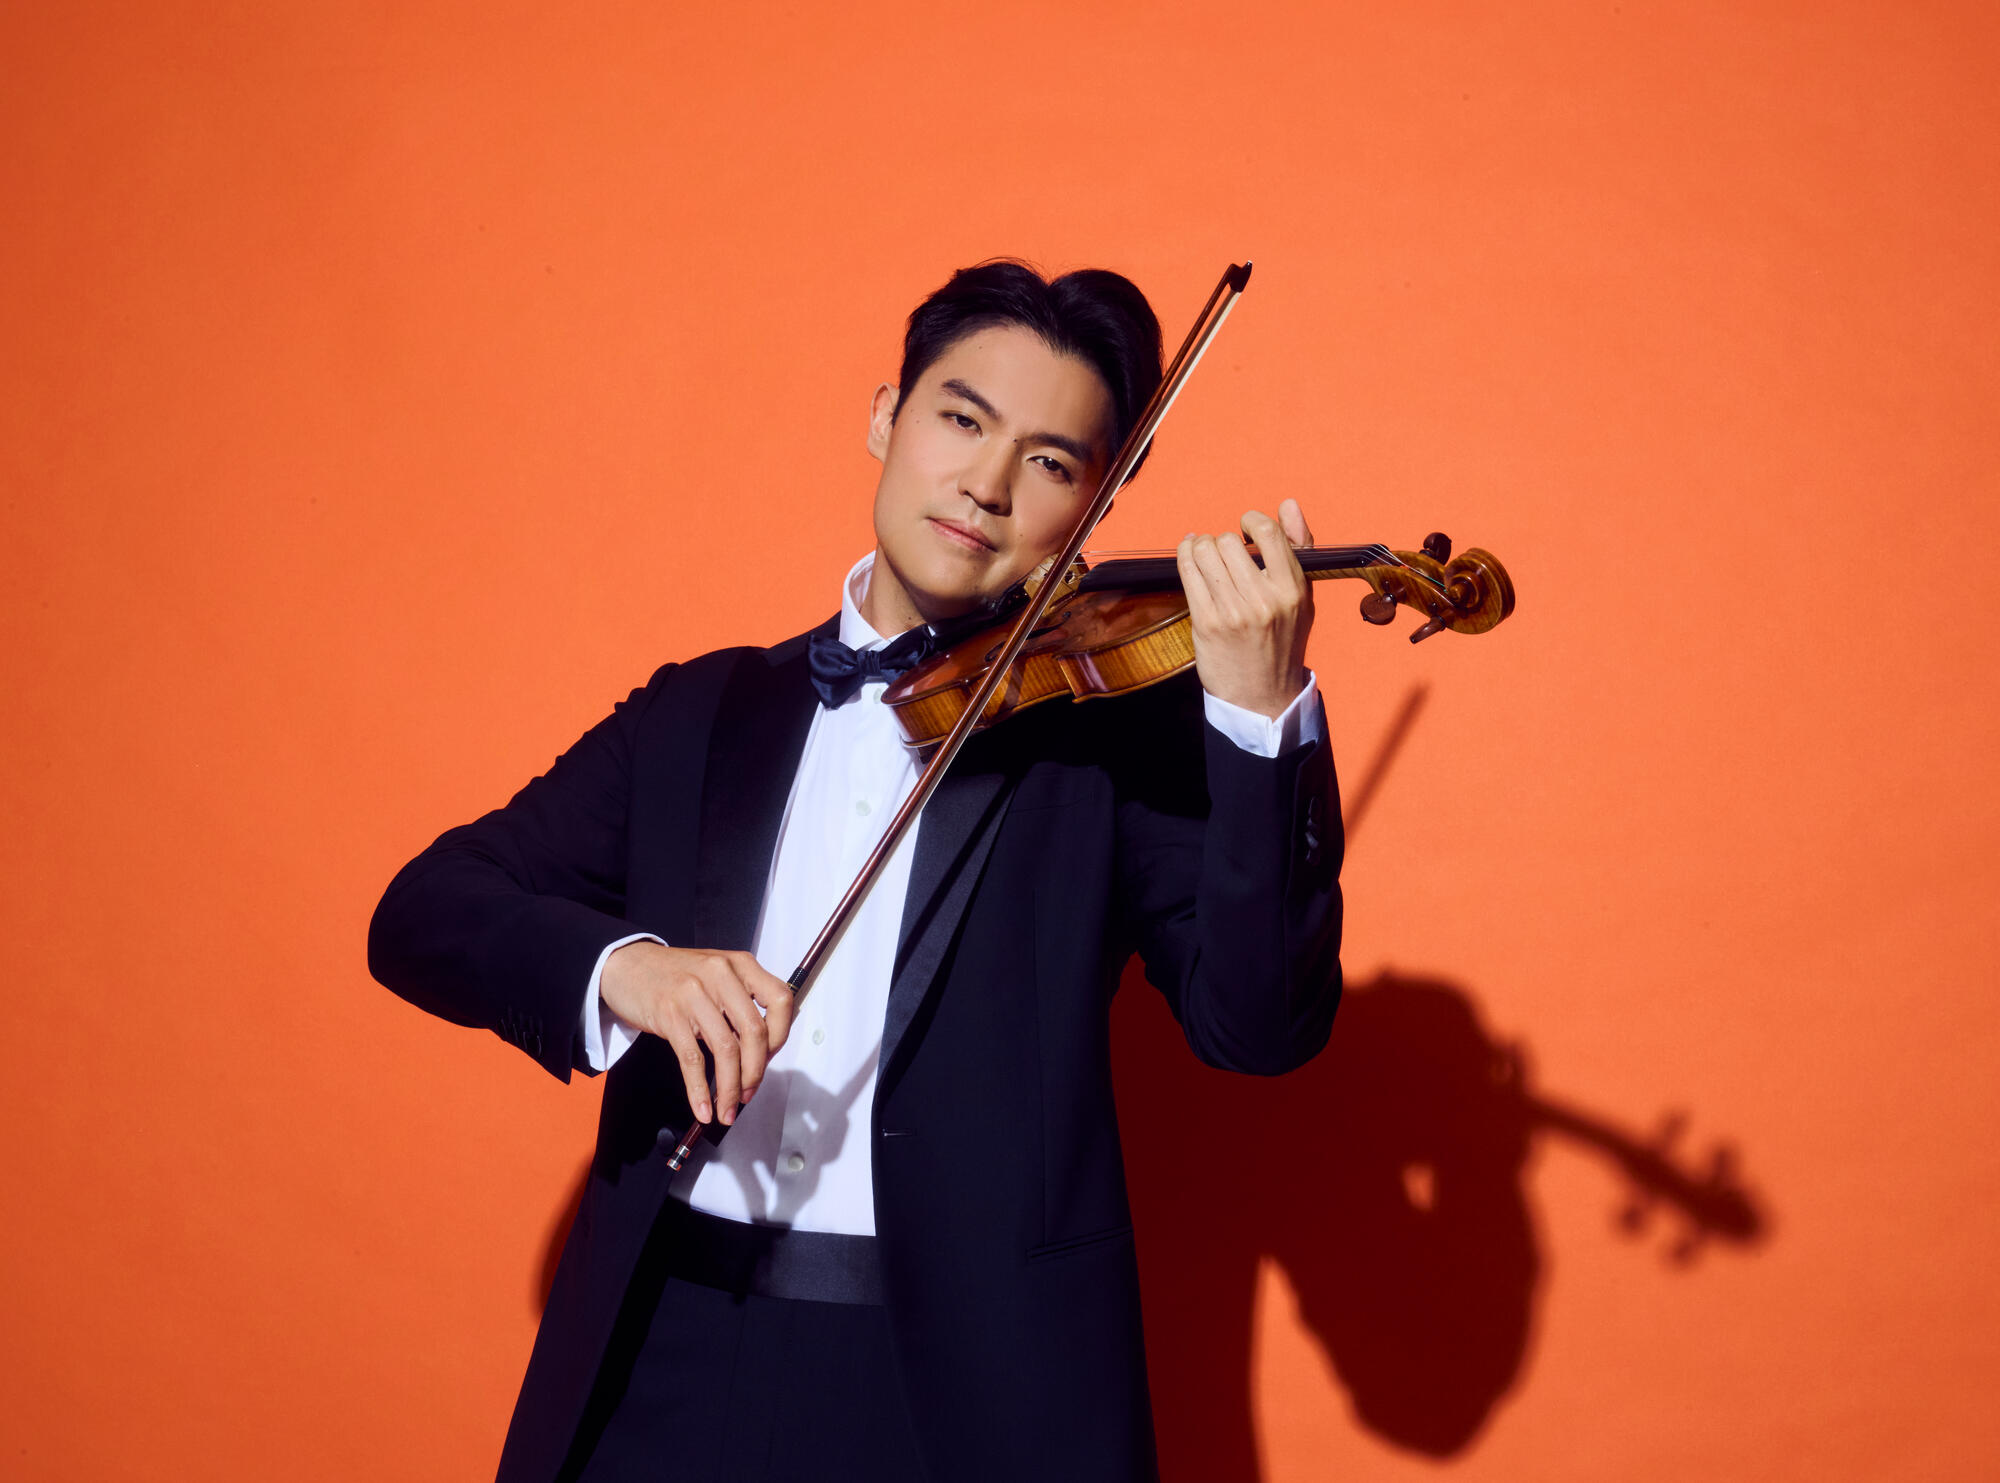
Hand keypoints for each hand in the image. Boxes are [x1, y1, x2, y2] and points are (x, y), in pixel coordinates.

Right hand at [599, 941, 794, 1125]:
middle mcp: (721, 975)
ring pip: (726, 1049)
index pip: (780, 1000)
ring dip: (730, 1087)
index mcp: (740, 964)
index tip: (769, 1058)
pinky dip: (700, 1090)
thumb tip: (759, 1052)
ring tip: (728, 1109)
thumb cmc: (675, 975)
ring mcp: (694, 994)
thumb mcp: (716, 975)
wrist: (627, 965)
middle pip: (754, 1032)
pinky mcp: (670, 1014)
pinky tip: (703, 1107)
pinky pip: (692, 1060)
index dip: (780, 1036)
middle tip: (749, 1093)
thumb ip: (741, 1002)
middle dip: (755, 1072)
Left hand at [1176, 497, 1316, 718]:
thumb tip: (1287, 504)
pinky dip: (1184, 557)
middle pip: (1228, 541)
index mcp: (1293, 589)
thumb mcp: (1302, 595)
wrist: (1263, 695)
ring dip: (1199, 548)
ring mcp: (1233, 612)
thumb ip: (1298, 546)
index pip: (1268, 532)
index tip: (1245, 529)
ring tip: (1205, 556)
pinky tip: (1190, 558)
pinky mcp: (1207, 622)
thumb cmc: (1282, 640)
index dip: (1250, 520)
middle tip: (1222, 553)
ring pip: (1204, 553)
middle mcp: (1264, 599)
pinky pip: (1187, 572)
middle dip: (1221, 541)